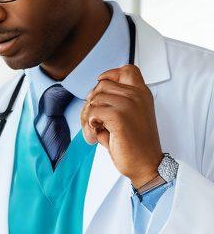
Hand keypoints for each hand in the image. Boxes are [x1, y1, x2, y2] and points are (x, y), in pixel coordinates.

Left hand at [80, 64, 162, 188]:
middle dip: (92, 102)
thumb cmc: (135, 145)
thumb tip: (91, 98)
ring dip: (88, 117)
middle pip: (102, 85)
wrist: (146, 164)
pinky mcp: (119, 117)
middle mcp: (137, 95)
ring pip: (95, 99)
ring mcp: (129, 104)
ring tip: (94, 132)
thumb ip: (114, 105)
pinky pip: (93, 112)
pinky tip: (95, 137)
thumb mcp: (128, 118)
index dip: (110, 75)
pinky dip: (89, 126)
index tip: (100, 88)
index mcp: (142, 94)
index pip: (127, 70)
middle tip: (92, 121)